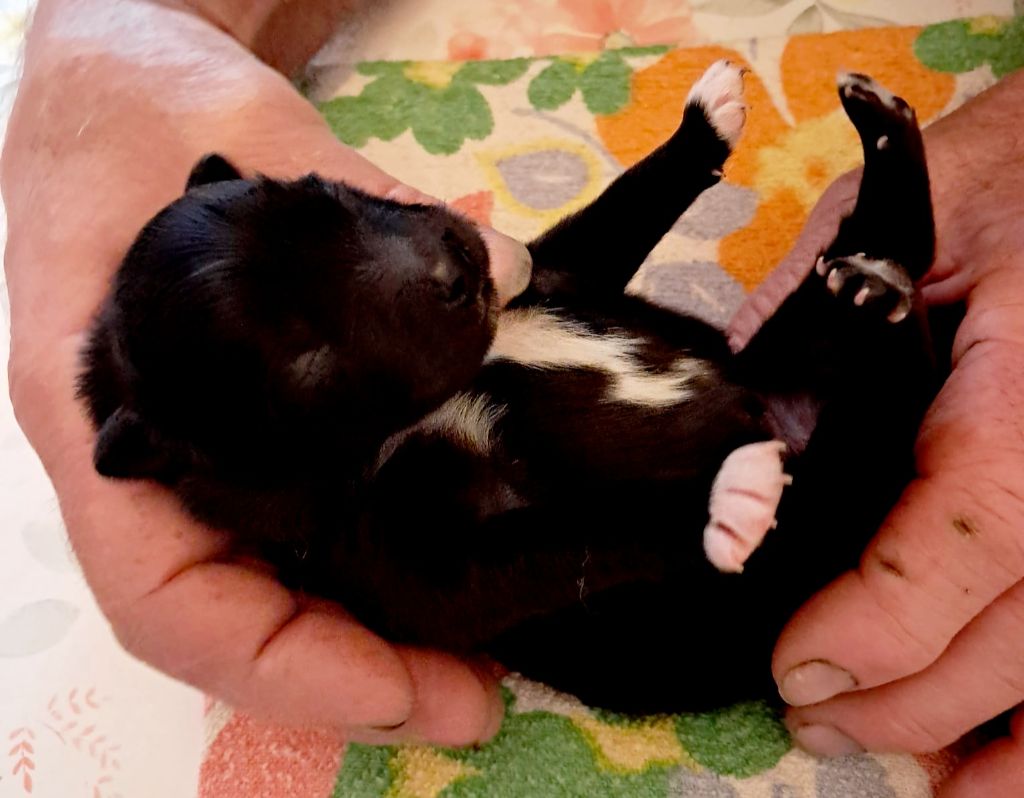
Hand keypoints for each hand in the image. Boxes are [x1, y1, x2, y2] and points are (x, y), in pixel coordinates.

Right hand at [2, 0, 529, 745]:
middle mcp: (143, 453)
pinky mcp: (242, 421)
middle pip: (226, 615)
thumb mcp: (241, 136)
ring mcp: (193, 445)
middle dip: (347, 674)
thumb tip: (506, 280)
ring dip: (364, 634)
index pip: (163, 589)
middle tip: (479, 697)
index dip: (274, 660)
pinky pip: (294, 518)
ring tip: (479, 659)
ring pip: (263, 582)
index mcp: (100, 404)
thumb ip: (365, 209)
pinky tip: (444, 561)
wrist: (119, 80)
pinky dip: (365, 561)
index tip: (395, 687)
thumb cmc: (141, 105)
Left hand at [730, 71, 1023, 794]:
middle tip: (812, 717)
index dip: (873, 630)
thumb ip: (810, 327)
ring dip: (986, 738)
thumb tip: (743, 429)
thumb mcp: (895, 226)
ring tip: (898, 765)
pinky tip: (987, 765)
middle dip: (905, 701)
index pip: (958, 547)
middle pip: (1013, 636)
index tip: (794, 669)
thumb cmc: (1015, 176)